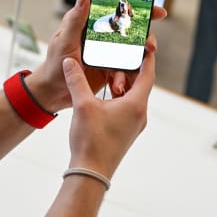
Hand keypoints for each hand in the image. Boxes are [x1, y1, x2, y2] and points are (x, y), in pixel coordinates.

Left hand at [26, 0, 165, 112]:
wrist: (53, 92)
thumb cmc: (54, 64)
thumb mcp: (65, 40)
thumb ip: (76, 19)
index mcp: (91, 23)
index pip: (116, 9)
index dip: (136, 6)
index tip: (154, 9)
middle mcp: (102, 35)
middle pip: (130, 29)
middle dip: (145, 36)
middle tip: (151, 46)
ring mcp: (108, 51)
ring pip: (131, 50)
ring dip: (137, 60)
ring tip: (137, 69)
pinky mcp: (110, 68)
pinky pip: (125, 70)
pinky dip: (125, 78)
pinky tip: (118, 86)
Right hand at [62, 53, 154, 178]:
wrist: (91, 173)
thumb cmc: (91, 140)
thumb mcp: (82, 105)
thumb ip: (77, 80)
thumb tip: (69, 62)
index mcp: (136, 104)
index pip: (147, 73)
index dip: (145, 57)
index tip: (143, 44)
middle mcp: (140, 113)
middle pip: (140, 83)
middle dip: (129, 69)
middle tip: (119, 54)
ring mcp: (135, 124)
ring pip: (133, 96)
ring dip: (122, 84)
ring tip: (109, 73)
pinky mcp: (127, 132)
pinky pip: (128, 107)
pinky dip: (119, 97)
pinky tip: (105, 95)